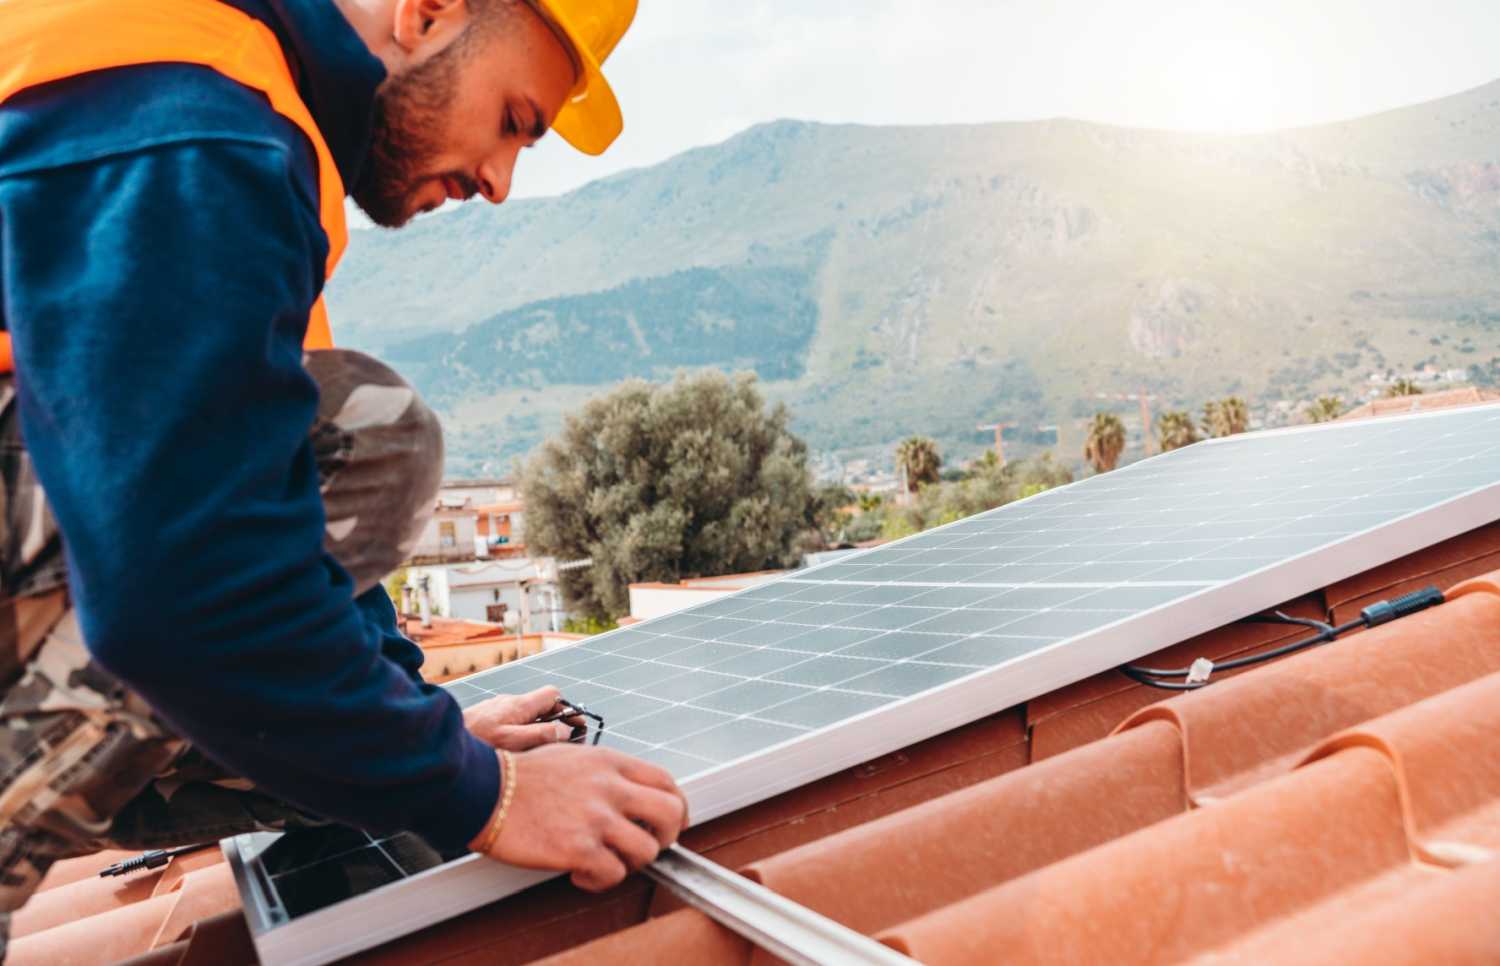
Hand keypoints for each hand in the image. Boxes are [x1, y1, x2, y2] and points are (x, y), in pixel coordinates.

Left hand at [463, 686, 579, 750]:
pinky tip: (513, 755)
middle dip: (554, 724)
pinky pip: (509, 725)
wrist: (434, 741)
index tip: (577, 728)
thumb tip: (565, 731)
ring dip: (536, 732)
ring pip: (524, 717)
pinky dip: (518, 736)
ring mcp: (494, 711)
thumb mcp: (512, 741)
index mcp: (518, 705)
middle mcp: (508, 703)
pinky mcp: (483, 721)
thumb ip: (541, 734)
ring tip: (538, 754)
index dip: (567, 710)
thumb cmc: (472, 742)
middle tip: (561, 746)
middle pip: (540, 707)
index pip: (553, 695)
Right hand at [475, 743, 689, 890]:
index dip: (676, 805)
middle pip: (671, 813)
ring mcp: (596, 818)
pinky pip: (613, 875)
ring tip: (604, 860)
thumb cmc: (521, 776)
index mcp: (609, 762)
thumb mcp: (573, 757)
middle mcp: (609, 787)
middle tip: (647, 846)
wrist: (483, 790)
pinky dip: (599, 881)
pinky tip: (578, 873)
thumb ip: (606, 773)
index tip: (670, 822)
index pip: (666, 780)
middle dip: (667, 836)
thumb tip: (630, 796)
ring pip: (647, 850)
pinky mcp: (578, 849)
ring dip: (631, 862)